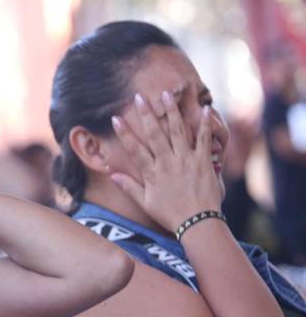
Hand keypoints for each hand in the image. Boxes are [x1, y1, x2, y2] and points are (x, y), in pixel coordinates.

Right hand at [110, 92, 221, 231]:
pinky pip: (204, 139)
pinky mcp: (204, 162)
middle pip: (155, 134)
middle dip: (146, 114)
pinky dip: (204, 124)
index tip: (116, 118)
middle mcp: (168, 163)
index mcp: (152, 173)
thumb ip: (129, 186)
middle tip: (139, 97)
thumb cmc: (170, 214)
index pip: (134, 149)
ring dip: (171, 111)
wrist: (198, 223)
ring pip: (177, 131)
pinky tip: (204, 109)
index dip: (124, 133)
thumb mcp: (146, 203)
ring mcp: (187, 161)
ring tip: (166, 94)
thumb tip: (111, 174)